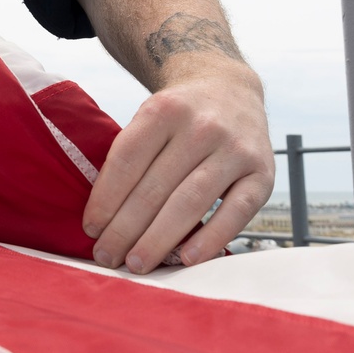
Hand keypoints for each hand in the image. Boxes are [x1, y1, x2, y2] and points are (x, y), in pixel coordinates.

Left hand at [82, 64, 274, 273]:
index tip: (90, 229)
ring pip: (189, 202)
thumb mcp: (151, 117)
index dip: (105, 199)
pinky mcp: (263, 172)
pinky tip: (187, 259)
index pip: (126, 160)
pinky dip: (211, 238)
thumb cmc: (178, 116)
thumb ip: (132, 156)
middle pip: (154, 187)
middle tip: (106, 256)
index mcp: (164, 110)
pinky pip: (236, 212)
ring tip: (136, 264)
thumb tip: (103, 217)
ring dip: (158, 239)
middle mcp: (201, 127)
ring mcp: (235, 149)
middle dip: (125, 229)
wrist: (230, 88)